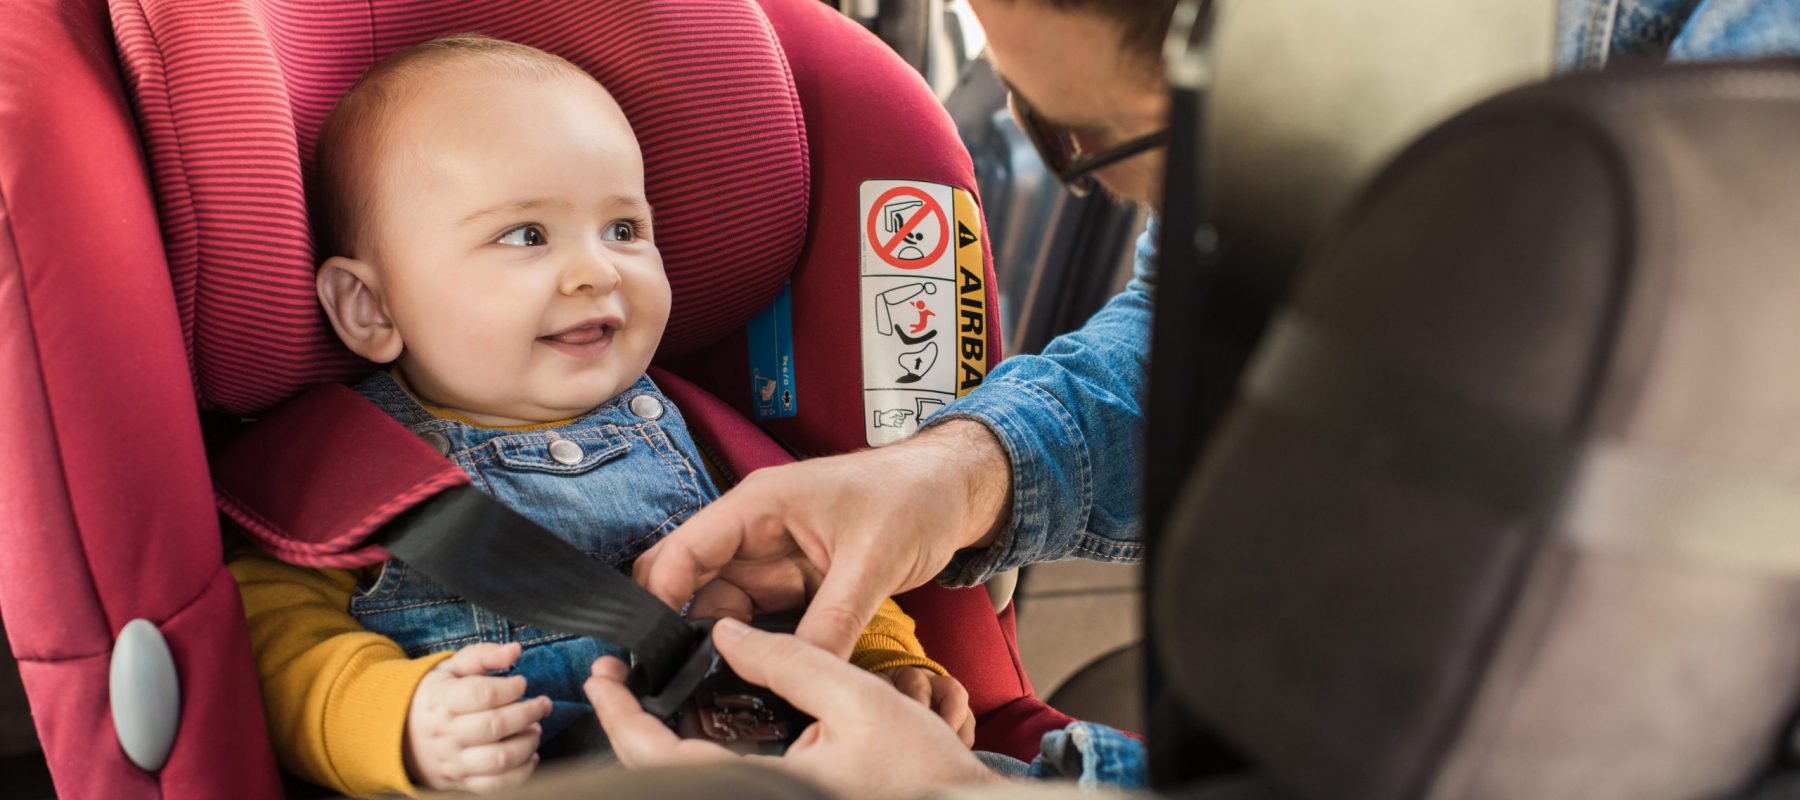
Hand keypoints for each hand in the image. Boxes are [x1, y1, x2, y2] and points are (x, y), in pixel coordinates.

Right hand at [404, 642, 552, 793]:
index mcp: (442, 701)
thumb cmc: (434, 697)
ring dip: (528, 743)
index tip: (521, 682)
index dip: (510, 687)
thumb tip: (514, 650)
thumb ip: (483, 656)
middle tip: (542, 705)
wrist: (399, 734)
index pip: (482, 694)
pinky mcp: (461, 781)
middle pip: (496, 725)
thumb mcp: (450, 668)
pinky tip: (530, 755)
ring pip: (499, 759)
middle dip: (529, 713)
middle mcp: (446, 733)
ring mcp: (453, 761)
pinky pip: (495, 785)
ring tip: (535, 729)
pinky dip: (521, 773)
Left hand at [585, 618, 1002, 799]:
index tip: (603, 678)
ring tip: (648, 687)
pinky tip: (699, 714)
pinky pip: (721, 779)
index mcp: (767, 788)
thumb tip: (727, 633)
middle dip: (631, 724)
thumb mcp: (858, 697)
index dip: (622, 718)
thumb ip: (789, 660)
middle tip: (615, 677)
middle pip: (665, 771)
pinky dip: (696, 750)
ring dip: (659, 737)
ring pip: (691, 775)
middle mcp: (760, 799)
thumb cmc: (922, 769)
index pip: (663, 759)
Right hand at [633, 420, 1012, 657]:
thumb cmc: (914, 497)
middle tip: (679, 680)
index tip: (652, 650)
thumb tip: (799, 672)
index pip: (685, 550)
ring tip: (717, 686)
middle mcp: (756, 530)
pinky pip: (759, 618)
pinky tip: (755, 675)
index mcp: (760, 505)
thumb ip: (833, 621)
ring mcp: (774, 557)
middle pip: (692, 582)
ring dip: (719, 643)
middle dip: (680, 627)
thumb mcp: (874, 562)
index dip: (660, 598)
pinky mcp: (795, 581)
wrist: (954, 491)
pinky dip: (755, 646)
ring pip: (722, 607)